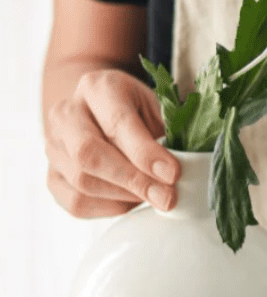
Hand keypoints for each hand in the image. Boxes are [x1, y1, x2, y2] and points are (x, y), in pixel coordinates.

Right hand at [45, 68, 180, 217]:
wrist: (101, 111)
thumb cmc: (139, 111)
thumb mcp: (158, 108)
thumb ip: (170, 132)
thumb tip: (186, 169)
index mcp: (98, 88)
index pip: (118, 124)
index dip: (146, 154)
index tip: (173, 175)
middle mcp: (66, 113)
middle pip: (90, 154)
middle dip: (134, 181)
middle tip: (167, 198)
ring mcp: (52, 145)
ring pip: (81, 181)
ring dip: (124, 196)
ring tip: (154, 196)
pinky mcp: (51, 175)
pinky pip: (75, 202)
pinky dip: (108, 209)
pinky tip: (131, 201)